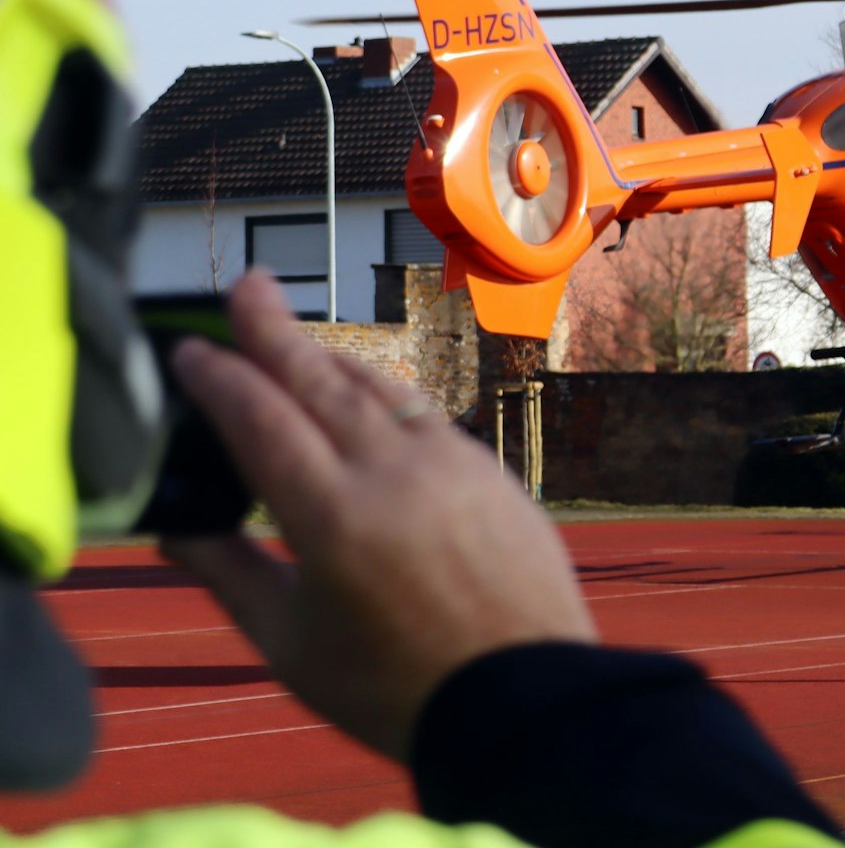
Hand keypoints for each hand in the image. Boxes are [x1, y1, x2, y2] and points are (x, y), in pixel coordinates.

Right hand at [161, 271, 596, 761]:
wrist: (525, 699)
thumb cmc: (397, 688)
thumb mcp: (289, 644)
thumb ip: (229, 573)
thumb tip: (177, 529)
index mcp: (332, 516)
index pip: (260, 418)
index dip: (219, 376)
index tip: (190, 349)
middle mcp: (395, 473)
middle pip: (321, 380)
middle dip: (275, 329)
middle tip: (246, 285)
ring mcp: (454, 467)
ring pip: (382, 390)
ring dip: (333, 359)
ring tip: (297, 342)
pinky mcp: (495, 475)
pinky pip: (429, 417)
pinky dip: (388, 399)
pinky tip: (372, 404)